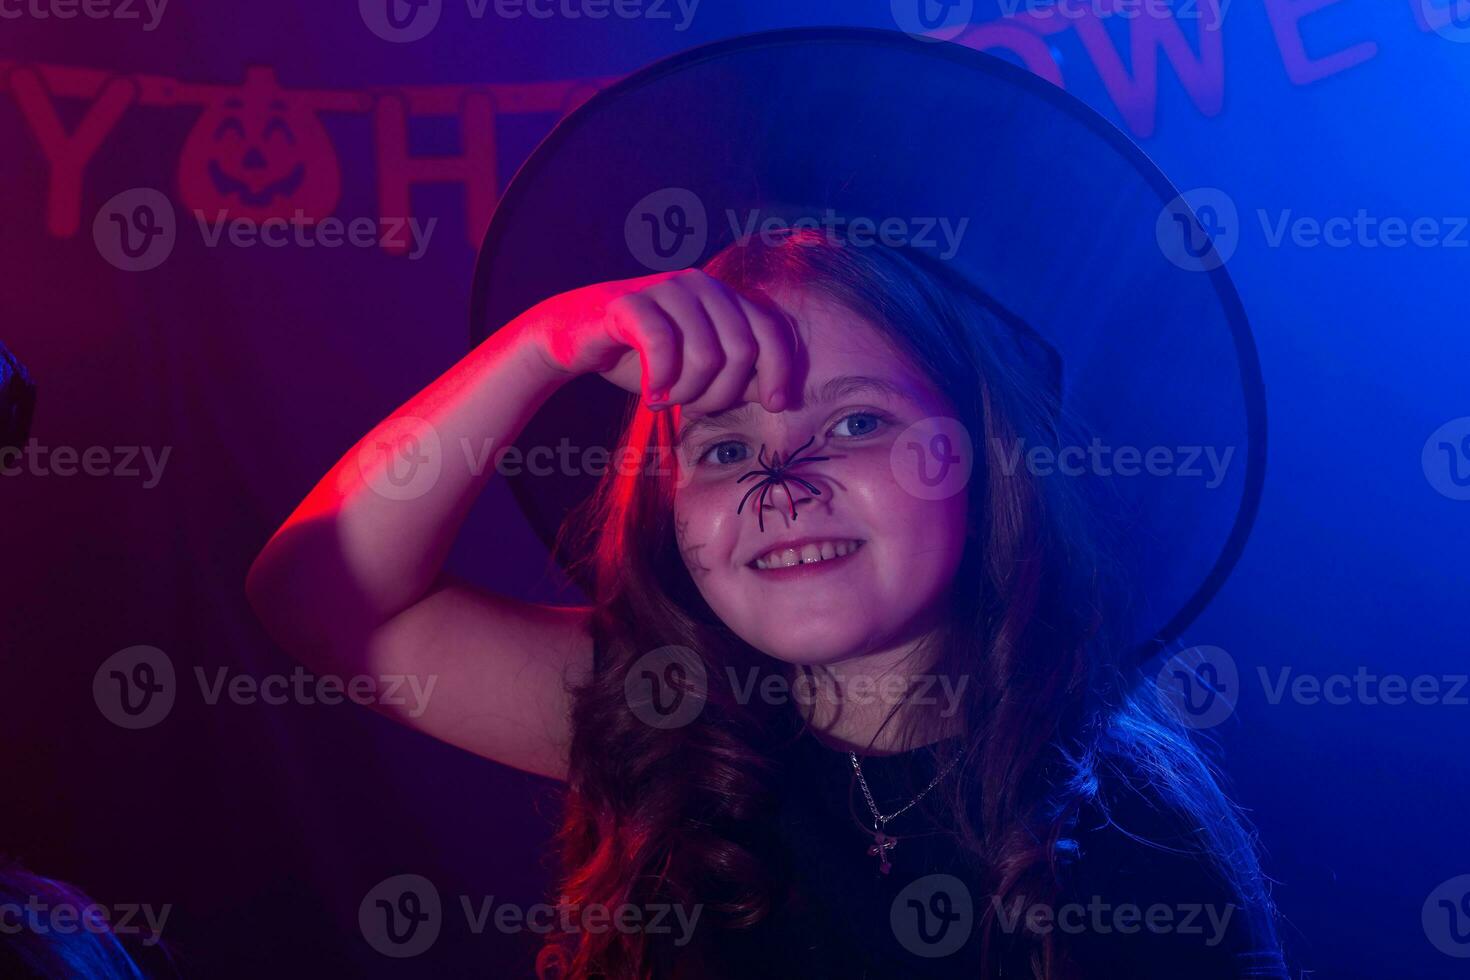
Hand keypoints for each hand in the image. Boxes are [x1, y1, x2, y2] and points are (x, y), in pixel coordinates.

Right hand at [519, 269, 796, 414]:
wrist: (576, 338)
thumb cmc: (642, 357)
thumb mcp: (698, 373)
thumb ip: (737, 378)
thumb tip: (777, 395)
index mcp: (723, 297)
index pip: (770, 329)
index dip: (781, 369)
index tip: (777, 405)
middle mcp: (701, 286)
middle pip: (742, 350)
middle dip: (721, 393)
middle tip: (692, 408)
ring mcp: (667, 289)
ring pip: (706, 354)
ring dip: (688, 393)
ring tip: (666, 400)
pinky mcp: (631, 302)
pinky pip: (663, 347)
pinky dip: (660, 381)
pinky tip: (650, 394)